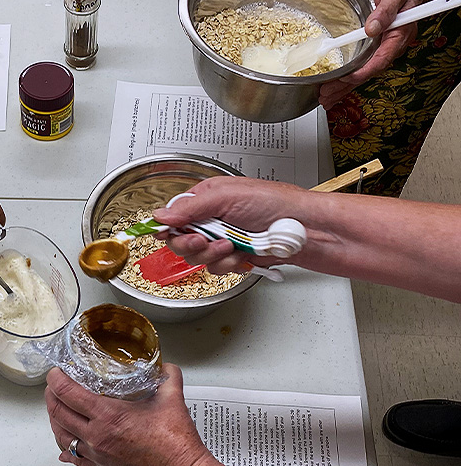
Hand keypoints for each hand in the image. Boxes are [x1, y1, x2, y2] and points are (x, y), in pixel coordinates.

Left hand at [45, 364, 216, 465]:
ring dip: (55, 421)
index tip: (56, 373)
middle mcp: (97, 436)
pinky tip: (65, 447)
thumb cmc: (175, 442)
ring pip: (62, 437)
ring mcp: (97, 454)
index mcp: (108, 416)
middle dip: (51, 397)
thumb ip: (168, 376)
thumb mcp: (172, 398)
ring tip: (57, 410)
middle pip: (58, 414)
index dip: (56, 380)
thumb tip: (165, 367)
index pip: (68, 394)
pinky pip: (76, 459)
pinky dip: (67, 449)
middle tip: (54, 387)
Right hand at [152, 177, 319, 274]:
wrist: (304, 229)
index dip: (169, 227)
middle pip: (181, 241)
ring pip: (198, 258)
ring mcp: (223, 240)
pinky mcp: (234, 257)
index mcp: (208, 198)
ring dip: (214, 255)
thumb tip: (161, 215)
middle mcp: (213, 219)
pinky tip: (242, 255)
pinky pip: (217, 269)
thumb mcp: (228, 196)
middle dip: (194, 244)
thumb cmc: (276, 203)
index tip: (167, 235)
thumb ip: (191, 207)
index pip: (174, 215)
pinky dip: (229, 264)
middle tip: (205, 239)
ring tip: (232, 245)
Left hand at [318, 0, 438, 109]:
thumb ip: (385, 10)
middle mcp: (391, 45)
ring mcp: (384, 47)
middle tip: (327, 96)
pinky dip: (348, 76)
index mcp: (398, 35)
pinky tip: (336, 85)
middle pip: (368, 71)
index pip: (380, 59)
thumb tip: (371, 28)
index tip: (346, 78)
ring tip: (326, 97)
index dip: (363, 71)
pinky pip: (362, 64)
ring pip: (363, 71)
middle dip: (347, 85)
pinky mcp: (377, 45)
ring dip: (344, 86)